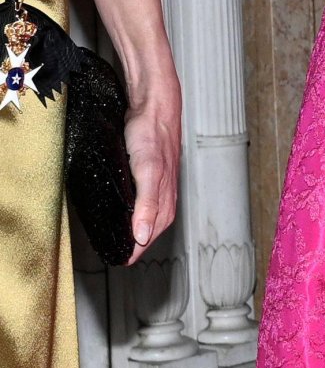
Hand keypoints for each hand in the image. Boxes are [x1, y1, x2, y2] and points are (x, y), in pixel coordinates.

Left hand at [122, 65, 181, 259]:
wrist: (156, 106)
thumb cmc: (153, 135)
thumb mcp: (147, 172)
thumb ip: (146, 205)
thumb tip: (141, 237)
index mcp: (164, 202)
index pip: (148, 238)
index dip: (133, 251)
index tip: (118, 261)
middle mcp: (164, 197)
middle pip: (150, 231)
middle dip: (136, 245)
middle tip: (117, 254)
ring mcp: (160, 186)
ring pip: (150, 217)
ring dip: (138, 229)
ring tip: (122, 237)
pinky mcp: (152, 174)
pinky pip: (146, 201)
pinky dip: (137, 210)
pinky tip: (128, 206)